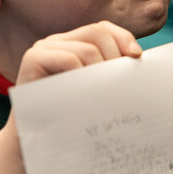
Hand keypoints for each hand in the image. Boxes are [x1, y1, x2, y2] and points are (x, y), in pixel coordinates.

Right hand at [0, 22, 143, 173]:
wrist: (34, 144)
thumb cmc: (68, 118)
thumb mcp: (93, 91)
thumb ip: (108, 74)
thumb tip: (140, 63)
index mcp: (72, 44)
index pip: (103, 28)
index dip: (123, 38)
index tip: (138, 58)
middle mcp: (56, 41)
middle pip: (97, 32)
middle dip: (115, 57)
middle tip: (120, 84)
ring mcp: (43, 48)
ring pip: (87, 48)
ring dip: (101, 72)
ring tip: (103, 95)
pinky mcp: (32, 59)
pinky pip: (69, 59)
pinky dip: (83, 74)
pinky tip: (85, 94)